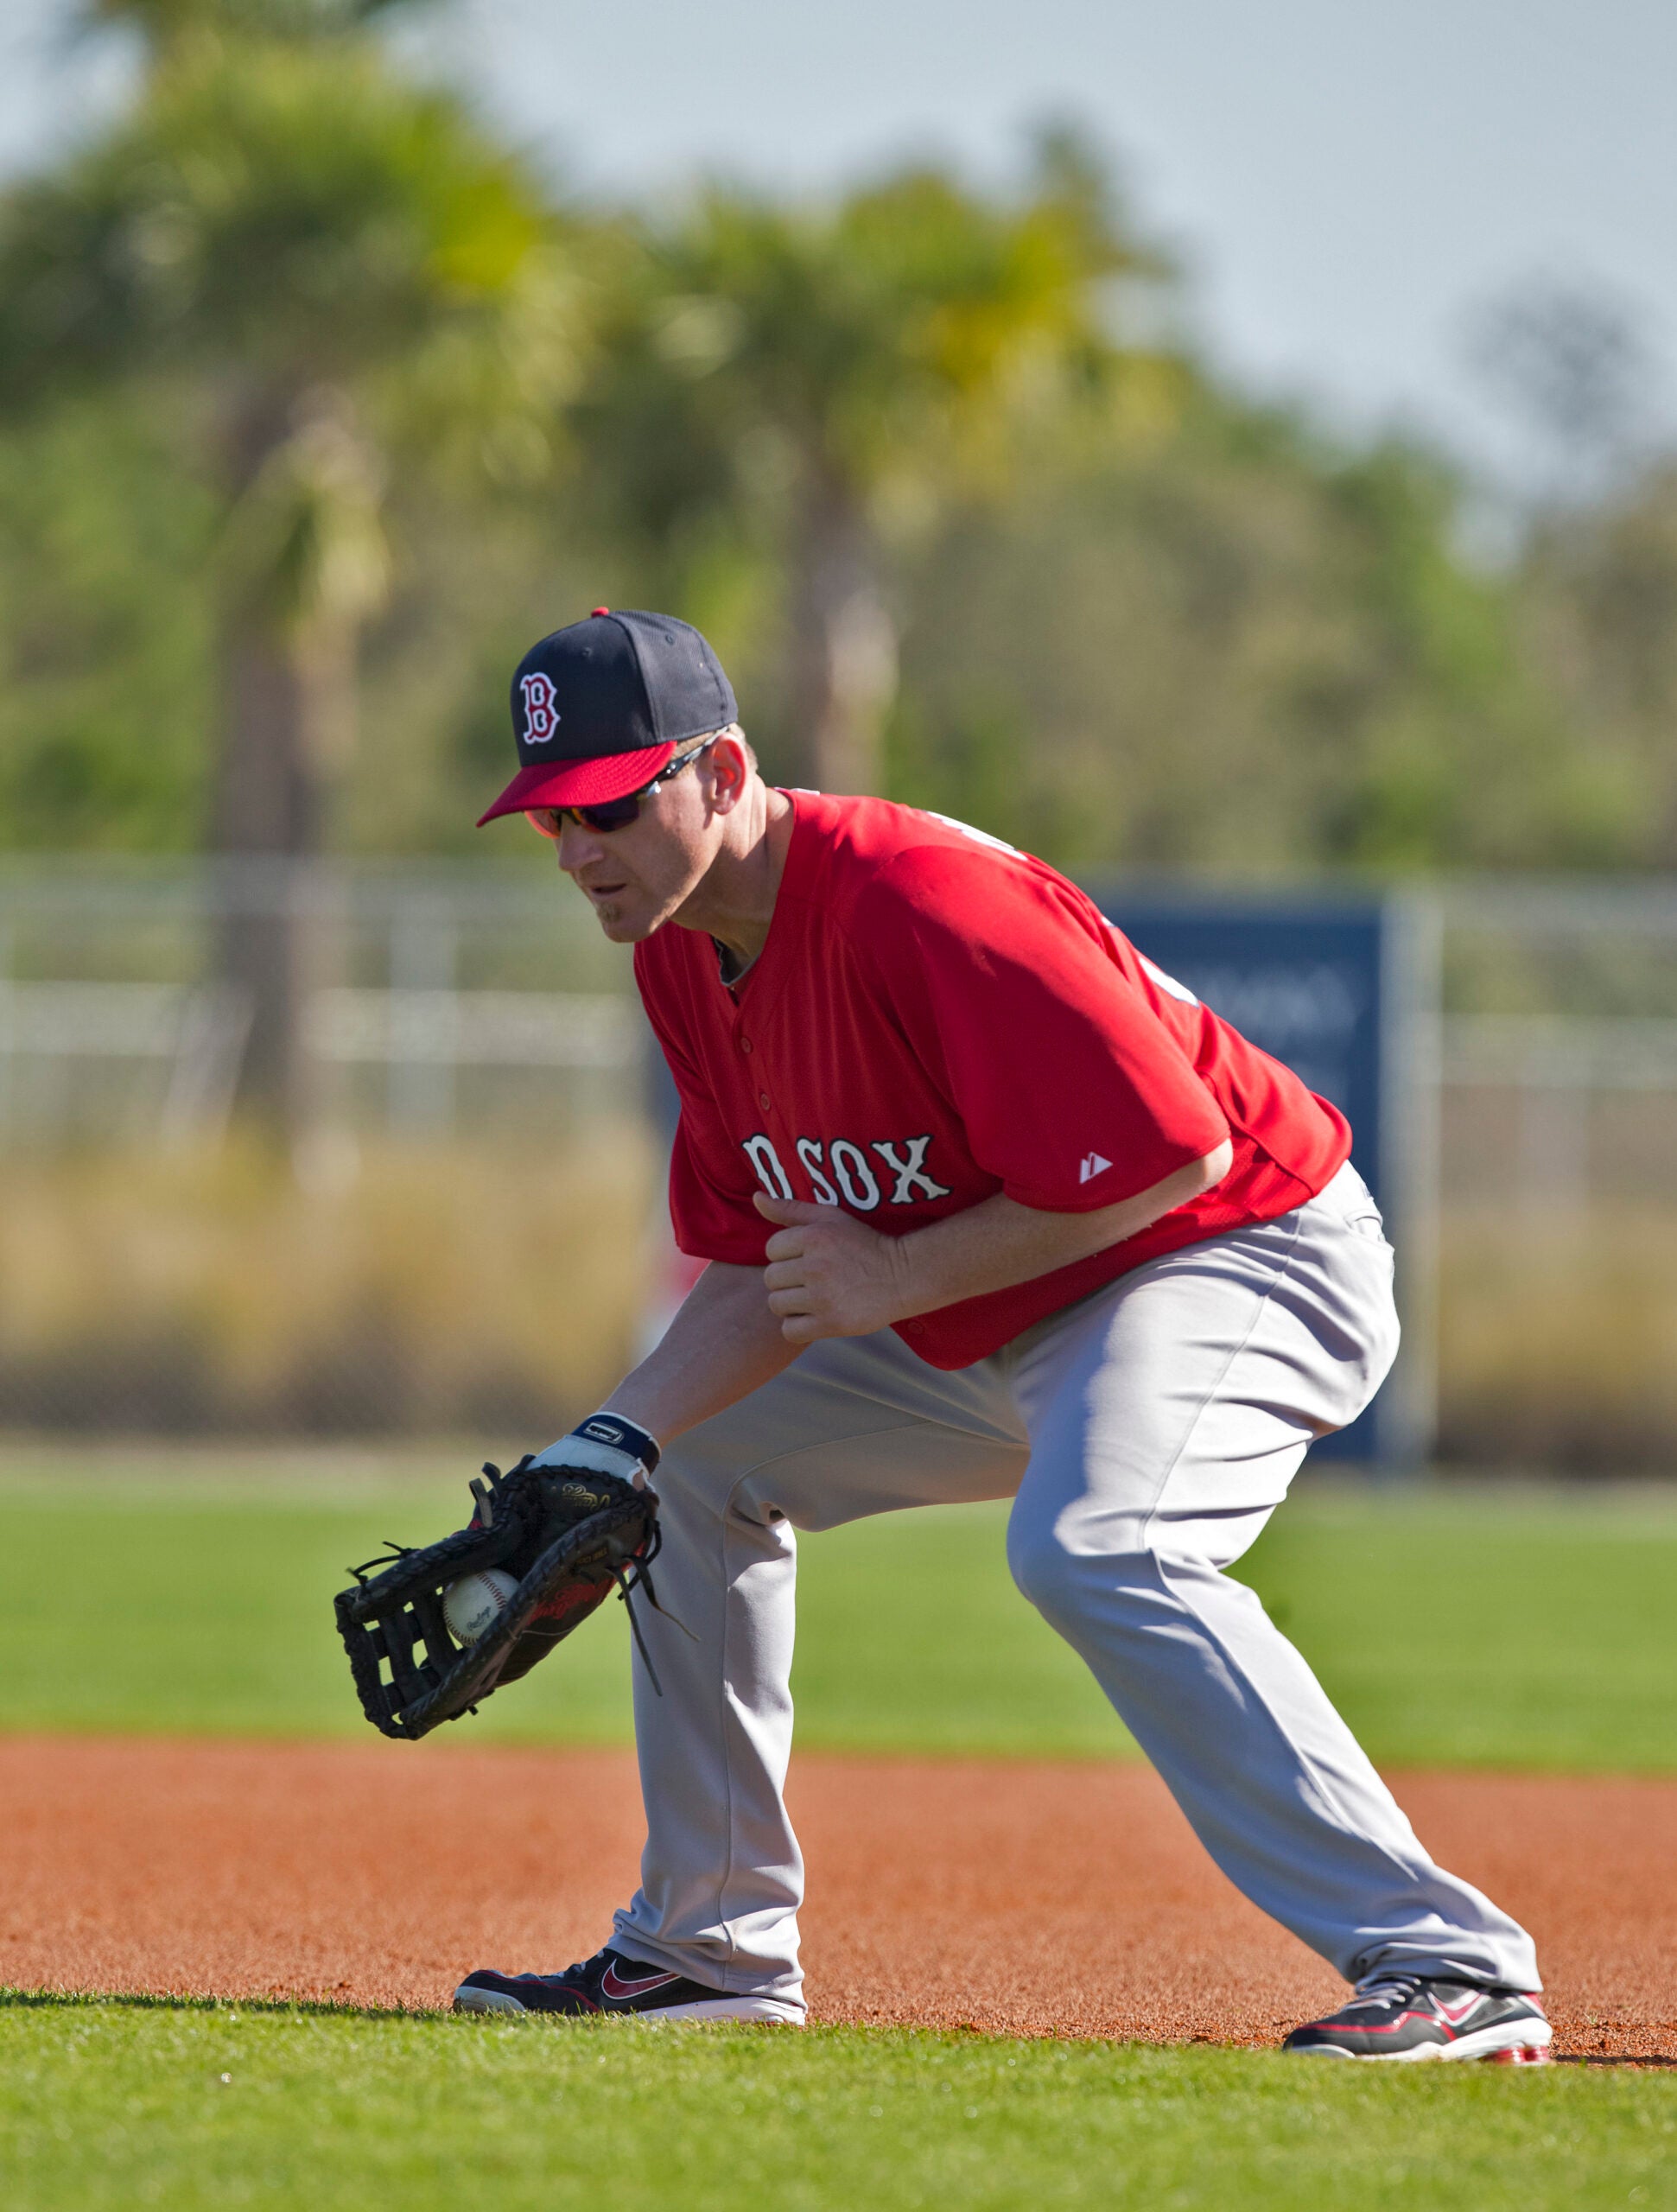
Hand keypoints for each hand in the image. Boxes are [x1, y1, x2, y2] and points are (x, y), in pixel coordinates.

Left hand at [753, 1194, 912, 1342]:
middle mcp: (816, 1266)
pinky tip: (813, 1316)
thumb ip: (790, 1209)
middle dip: (786, 1279)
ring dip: (790, 1304)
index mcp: (814, 1237)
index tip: (806, 1258)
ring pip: (776, 1304)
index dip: (786, 1254)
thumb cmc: (864, 1244)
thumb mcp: (830, 1217)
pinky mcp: (831, 1324)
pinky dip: (797, 1327)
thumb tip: (756, 1198)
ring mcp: (823, 1297)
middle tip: (810, 1279)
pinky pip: (790, 1331)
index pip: (771, 1249)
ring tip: (811, 1298)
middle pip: (771, 1278)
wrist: (903, 1276)